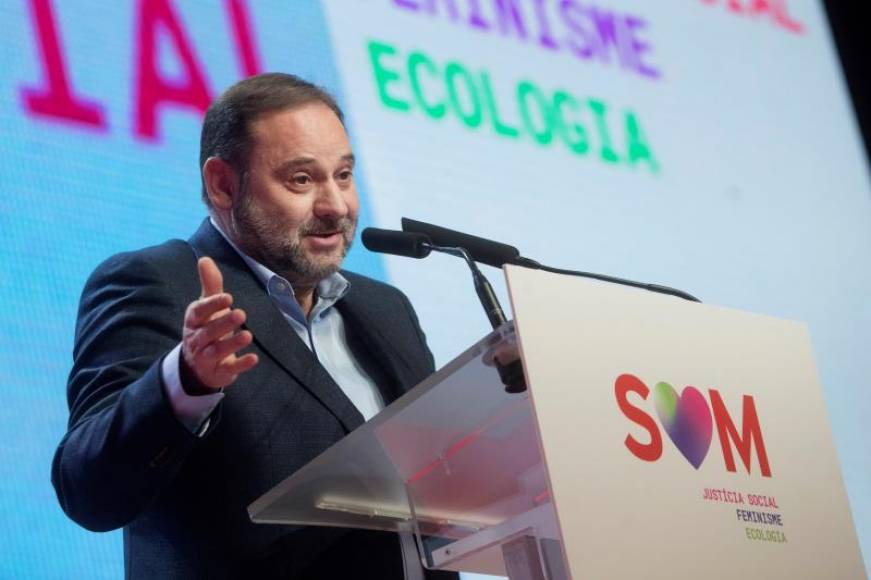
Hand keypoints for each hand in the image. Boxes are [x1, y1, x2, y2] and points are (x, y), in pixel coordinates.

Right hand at [181, 257, 258, 390]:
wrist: (197, 365)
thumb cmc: (206, 328)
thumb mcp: (207, 307)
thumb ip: (210, 284)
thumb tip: (204, 258)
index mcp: (194, 321)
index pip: (199, 312)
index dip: (212, 305)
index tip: (228, 298)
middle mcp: (197, 339)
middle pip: (208, 332)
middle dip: (223, 323)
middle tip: (241, 313)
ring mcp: (207, 358)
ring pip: (217, 351)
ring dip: (232, 343)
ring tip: (248, 335)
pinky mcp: (219, 372)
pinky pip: (229, 369)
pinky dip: (241, 365)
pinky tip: (254, 358)